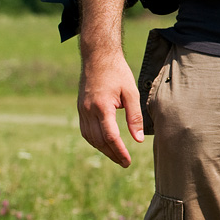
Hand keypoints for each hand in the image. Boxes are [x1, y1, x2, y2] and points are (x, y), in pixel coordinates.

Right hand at [78, 52, 143, 167]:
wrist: (98, 57)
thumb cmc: (118, 72)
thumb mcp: (131, 93)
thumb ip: (135, 117)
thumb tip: (139, 140)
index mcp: (102, 107)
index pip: (110, 136)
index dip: (119, 151)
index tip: (128, 161)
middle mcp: (89, 111)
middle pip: (99, 141)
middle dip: (112, 154)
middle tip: (125, 163)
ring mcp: (82, 110)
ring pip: (90, 138)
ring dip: (103, 149)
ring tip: (117, 156)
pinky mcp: (80, 108)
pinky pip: (85, 130)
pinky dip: (94, 140)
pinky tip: (104, 144)